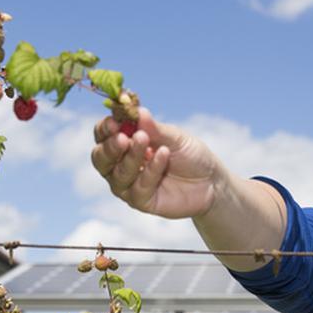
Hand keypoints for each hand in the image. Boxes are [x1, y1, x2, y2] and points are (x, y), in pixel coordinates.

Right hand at [89, 107, 222, 218]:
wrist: (211, 181)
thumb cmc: (189, 155)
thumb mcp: (174, 136)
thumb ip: (154, 128)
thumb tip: (138, 111)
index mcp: (125, 144)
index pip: (103, 136)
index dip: (104, 129)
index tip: (114, 122)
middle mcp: (121, 165)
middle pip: (101, 158)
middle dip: (110, 147)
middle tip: (123, 137)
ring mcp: (129, 185)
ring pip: (118, 175)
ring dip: (131, 157)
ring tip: (146, 140)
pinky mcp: (141, 201)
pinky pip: (138, 188)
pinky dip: (150, 171)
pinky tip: (163, 156)